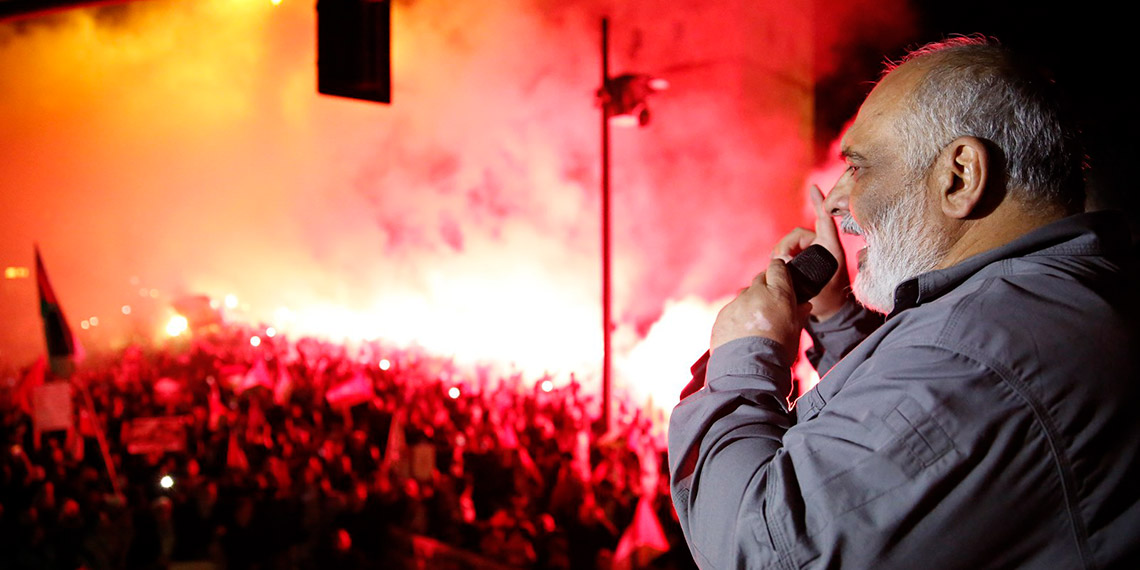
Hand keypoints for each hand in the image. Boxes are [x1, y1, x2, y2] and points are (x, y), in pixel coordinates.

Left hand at [710, 259, 810, 361]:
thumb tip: (804, 305)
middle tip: (770, 303)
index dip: (780, 271)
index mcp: (778, 293)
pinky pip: (731, 310)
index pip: (777, 267)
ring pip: (744, 294)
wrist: (748, 369)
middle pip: (760, 278)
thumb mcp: (795, 332)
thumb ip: (799, 314)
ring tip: (756, 323)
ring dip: (750, 302)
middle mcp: (755, 293)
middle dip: (765, 287)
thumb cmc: (778, 352)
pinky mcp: (722, 315)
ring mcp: (736, 303)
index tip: (781, 278)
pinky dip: (737, 316)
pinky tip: (741, 333)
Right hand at [772, 185, 849, 320]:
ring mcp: (811, 252)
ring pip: (790, 244)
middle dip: (786, 245)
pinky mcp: (803, 260)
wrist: (830, 311)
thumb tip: (779, 256)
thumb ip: (798, 267)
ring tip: (780, 266)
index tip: (814, 188)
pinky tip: (779, 266)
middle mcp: (821, 246)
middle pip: (798, 235)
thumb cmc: (828, 296)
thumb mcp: (816, 281)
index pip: (824, 220)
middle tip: (780, 260)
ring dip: (782, 252)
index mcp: (830, 247)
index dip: (819, 202)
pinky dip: (781, 257)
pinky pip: (788, 252)